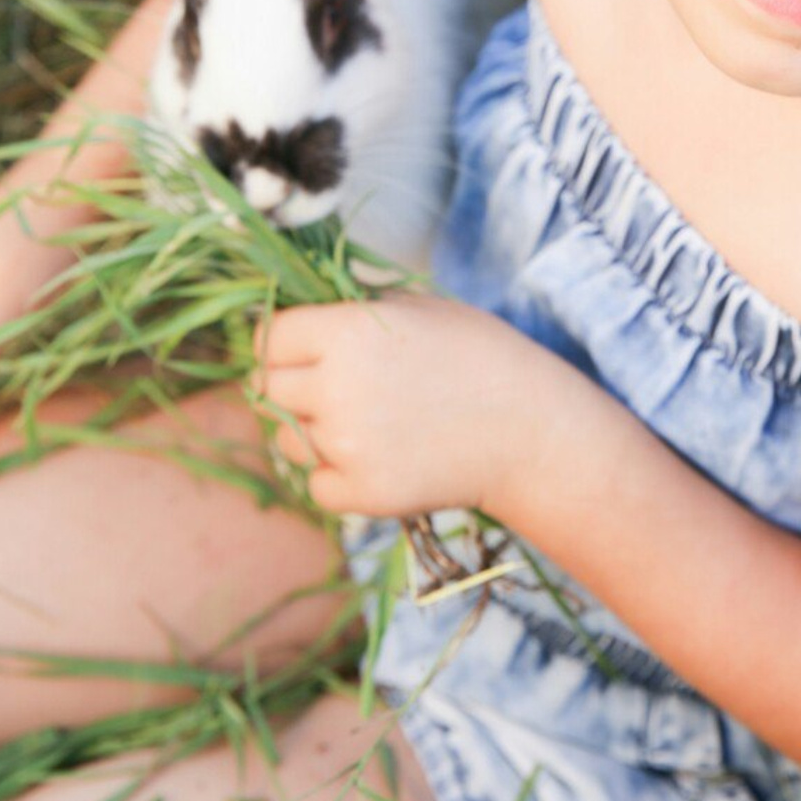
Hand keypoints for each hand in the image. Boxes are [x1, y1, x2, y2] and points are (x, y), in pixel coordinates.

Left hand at [250, 290, 551, 517]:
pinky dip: (335, 475)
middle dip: (295, 386)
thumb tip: (302, 307)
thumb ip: (354, 307)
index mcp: (347, 331)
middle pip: (270, 389)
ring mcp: (346, 445)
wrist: (532, 431)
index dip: (282, 342)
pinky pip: (315, 484)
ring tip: (368, 422)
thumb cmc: (481, 355)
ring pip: (289, 439)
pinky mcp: (362, 493)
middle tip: (337, 388)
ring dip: (313, 431)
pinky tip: (378, 457)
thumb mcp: (419, 307)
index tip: (301, 350)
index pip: (268, 338)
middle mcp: (337, 387)